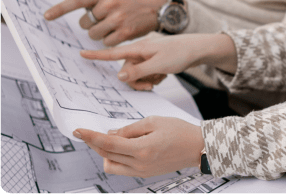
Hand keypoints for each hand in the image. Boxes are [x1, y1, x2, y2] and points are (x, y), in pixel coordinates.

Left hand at [43, 0, 168, 45]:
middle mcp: (110, 4)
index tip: (46, 16)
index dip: (60, 9)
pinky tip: (122, 31)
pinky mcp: (126, 33)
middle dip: (91, 23)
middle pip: (85, 23)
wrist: (161, 5)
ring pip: (93, 34)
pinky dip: (111, 40)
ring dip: (100, 33)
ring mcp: (118, 19)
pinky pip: (106, 42)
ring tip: (114, 25)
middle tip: (105, 18)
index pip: (77, 0)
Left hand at [73, 116, 203, 177]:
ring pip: (111, 165)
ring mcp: (141, 172)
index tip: (78, 130)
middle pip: (106, 155)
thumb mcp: (154, 121)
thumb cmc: (179, 130)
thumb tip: (110, 134)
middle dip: (95, 143)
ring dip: (106, 152)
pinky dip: (117, 157)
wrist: (197, 147)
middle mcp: (139, 164)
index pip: (108, 144)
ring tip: (112, 138)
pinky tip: (122, 146)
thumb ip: (130, 129)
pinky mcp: (145, 174)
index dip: (91, 137)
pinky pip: (122, 168)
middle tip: (90, 131)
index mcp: (142, 149)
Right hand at [80, 33, 237, 89]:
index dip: (97, 55)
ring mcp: (149, 54)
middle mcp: (142, 49)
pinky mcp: (155, 59)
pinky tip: (164, 75)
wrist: (199, 48)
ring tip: (160, 78)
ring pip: (137, 73)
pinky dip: (153, 77)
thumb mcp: (159, 65)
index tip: (81, 53)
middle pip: (127, 69)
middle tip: (151, 83)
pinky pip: (147, 72)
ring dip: (146, 80)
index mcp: (140, 47)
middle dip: (136, 80)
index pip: (114, 52)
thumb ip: (138, 71)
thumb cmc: (180, 54)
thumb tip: (119, 75)